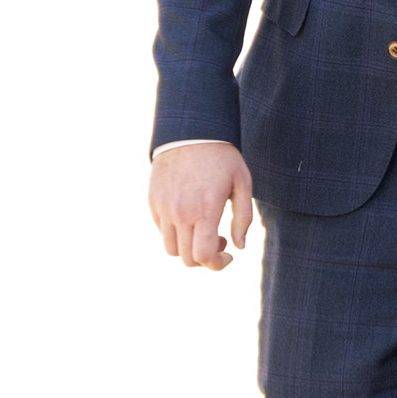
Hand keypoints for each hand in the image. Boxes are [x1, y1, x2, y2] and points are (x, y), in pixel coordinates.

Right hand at [148, 142, 254, 270]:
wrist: (190, 132)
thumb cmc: (222, 158)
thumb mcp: (243, 184)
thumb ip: (244, 218)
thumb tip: (239, 247)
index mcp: (204, 210)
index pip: (203, 256)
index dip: (217, 265)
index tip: (228, 256)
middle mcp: (180, 213)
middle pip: (187, 258)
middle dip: (206, 259)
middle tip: (219, 241)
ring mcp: (163, 208)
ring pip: (171, 248)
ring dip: (188, 248)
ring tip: (204, 230)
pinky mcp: (153, 201)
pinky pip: (161, 230)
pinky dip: (176, 233)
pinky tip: (190, 217)